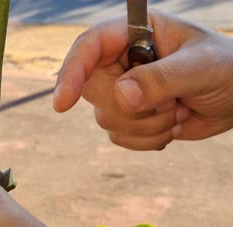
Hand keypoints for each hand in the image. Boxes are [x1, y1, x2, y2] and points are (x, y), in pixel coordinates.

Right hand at [54, 10, 232, 149]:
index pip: (90, 47)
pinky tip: (171, 125)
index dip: (72, 72)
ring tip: (178, 111)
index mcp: (135, 34)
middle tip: (171, 103)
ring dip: (146, 125)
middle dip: (131, 107)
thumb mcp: (200, 67)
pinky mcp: (128, 116)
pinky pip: (118, 136)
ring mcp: (122, 90)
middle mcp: (121, 61)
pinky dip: (147, 139)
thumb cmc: (227, 69)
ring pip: (105, 117)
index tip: (63, 103)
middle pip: (92, 89)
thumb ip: (161, 79)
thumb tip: (122, 97)